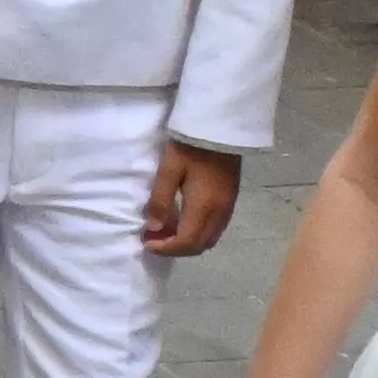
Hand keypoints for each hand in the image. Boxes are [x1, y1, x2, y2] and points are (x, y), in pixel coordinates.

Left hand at [141, 140, 243, 258]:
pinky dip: (198, 233)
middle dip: (175, 248)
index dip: (166, 248)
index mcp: (204, 207)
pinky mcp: (230, 200)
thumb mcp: (169, 170)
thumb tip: (153, 228)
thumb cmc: (190, 147)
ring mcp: (228, 207)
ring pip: (209, 238)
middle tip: (153, 239)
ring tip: (165, 231)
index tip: (146, 242)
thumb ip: (160, 200)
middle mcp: (220, 212)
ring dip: (187, 242)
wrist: (220, 128)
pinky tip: (182, 221)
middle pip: (200, 245)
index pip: (186, 242)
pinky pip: (215, 228)